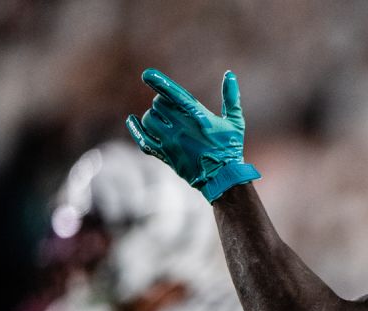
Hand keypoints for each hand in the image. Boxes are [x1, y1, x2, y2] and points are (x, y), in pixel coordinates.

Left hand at [126, 68, 260, 201]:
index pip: (174, 95)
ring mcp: (171, 143)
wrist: (223, 178)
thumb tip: (230, 74)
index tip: (146, 74)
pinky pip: (143, 139)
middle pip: (158, 105)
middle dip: (162, 103)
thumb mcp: (235, 122)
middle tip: (170, 108)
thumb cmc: (231, 148)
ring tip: (162, 119)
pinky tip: (132, 120)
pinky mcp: (165, 155)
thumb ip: (231, 97)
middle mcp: (181, 128)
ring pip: (149, 119)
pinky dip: (136, 129)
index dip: (159, 82)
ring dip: (153, 116)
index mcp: (198, 117)